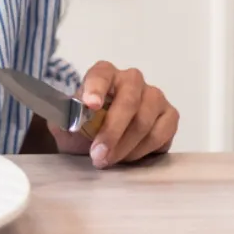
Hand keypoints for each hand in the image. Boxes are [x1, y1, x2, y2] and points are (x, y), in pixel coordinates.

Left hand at [51, 62, 178, 167]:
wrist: (103, 142)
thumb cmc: (84, 128)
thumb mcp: (67, 123)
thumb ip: (64, 117)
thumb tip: (68, 120)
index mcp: (104, 73)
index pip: (100, 75)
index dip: (95, 89)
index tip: (90, 104)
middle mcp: (131, 79)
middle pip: (128, 102)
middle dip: (112, 133)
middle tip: (98, 156)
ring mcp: (154, 96)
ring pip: (144, 121)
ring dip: (125, 146)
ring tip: (109, 160)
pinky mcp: (169, 115)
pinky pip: (161, 134)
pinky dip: (142, 150)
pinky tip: (128, 157)